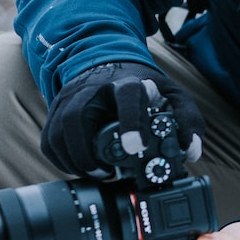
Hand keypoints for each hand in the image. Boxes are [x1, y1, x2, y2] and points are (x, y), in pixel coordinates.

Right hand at [41, 61, 205, 177]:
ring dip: (74, 161)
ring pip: (58, 132)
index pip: (127, 95)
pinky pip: (49, 141)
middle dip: (87, 153)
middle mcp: (92, 88)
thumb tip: (191, 151)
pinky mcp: (55, 111)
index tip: (135, 148)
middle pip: (76, 117)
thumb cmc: (141, 85)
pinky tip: (79, 168)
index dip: (130, 121)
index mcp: (126, 81)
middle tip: (107, 172)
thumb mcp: (170, 95)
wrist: (107, 64)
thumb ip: (187, 119)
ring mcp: (69, 99)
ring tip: (97, 174)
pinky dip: (61, 160)